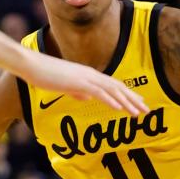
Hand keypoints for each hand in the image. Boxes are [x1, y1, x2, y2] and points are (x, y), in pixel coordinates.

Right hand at [22, 50, 148, 115]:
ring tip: (138, 113)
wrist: (32, 65)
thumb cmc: (44, 74)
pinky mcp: (77, 82)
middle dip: (133, 99)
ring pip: (111, 90)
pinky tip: (119, 109)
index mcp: (88, 75)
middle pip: (117, 87)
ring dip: (126, 102)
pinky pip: (98, 92)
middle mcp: (90, 74)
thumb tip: (87, 98)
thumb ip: (76, 91)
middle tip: (147, 110)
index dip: (127, 94)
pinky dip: (110, 100)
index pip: (113, 85)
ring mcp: (85, 77)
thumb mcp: (63, 85)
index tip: (138, 103)